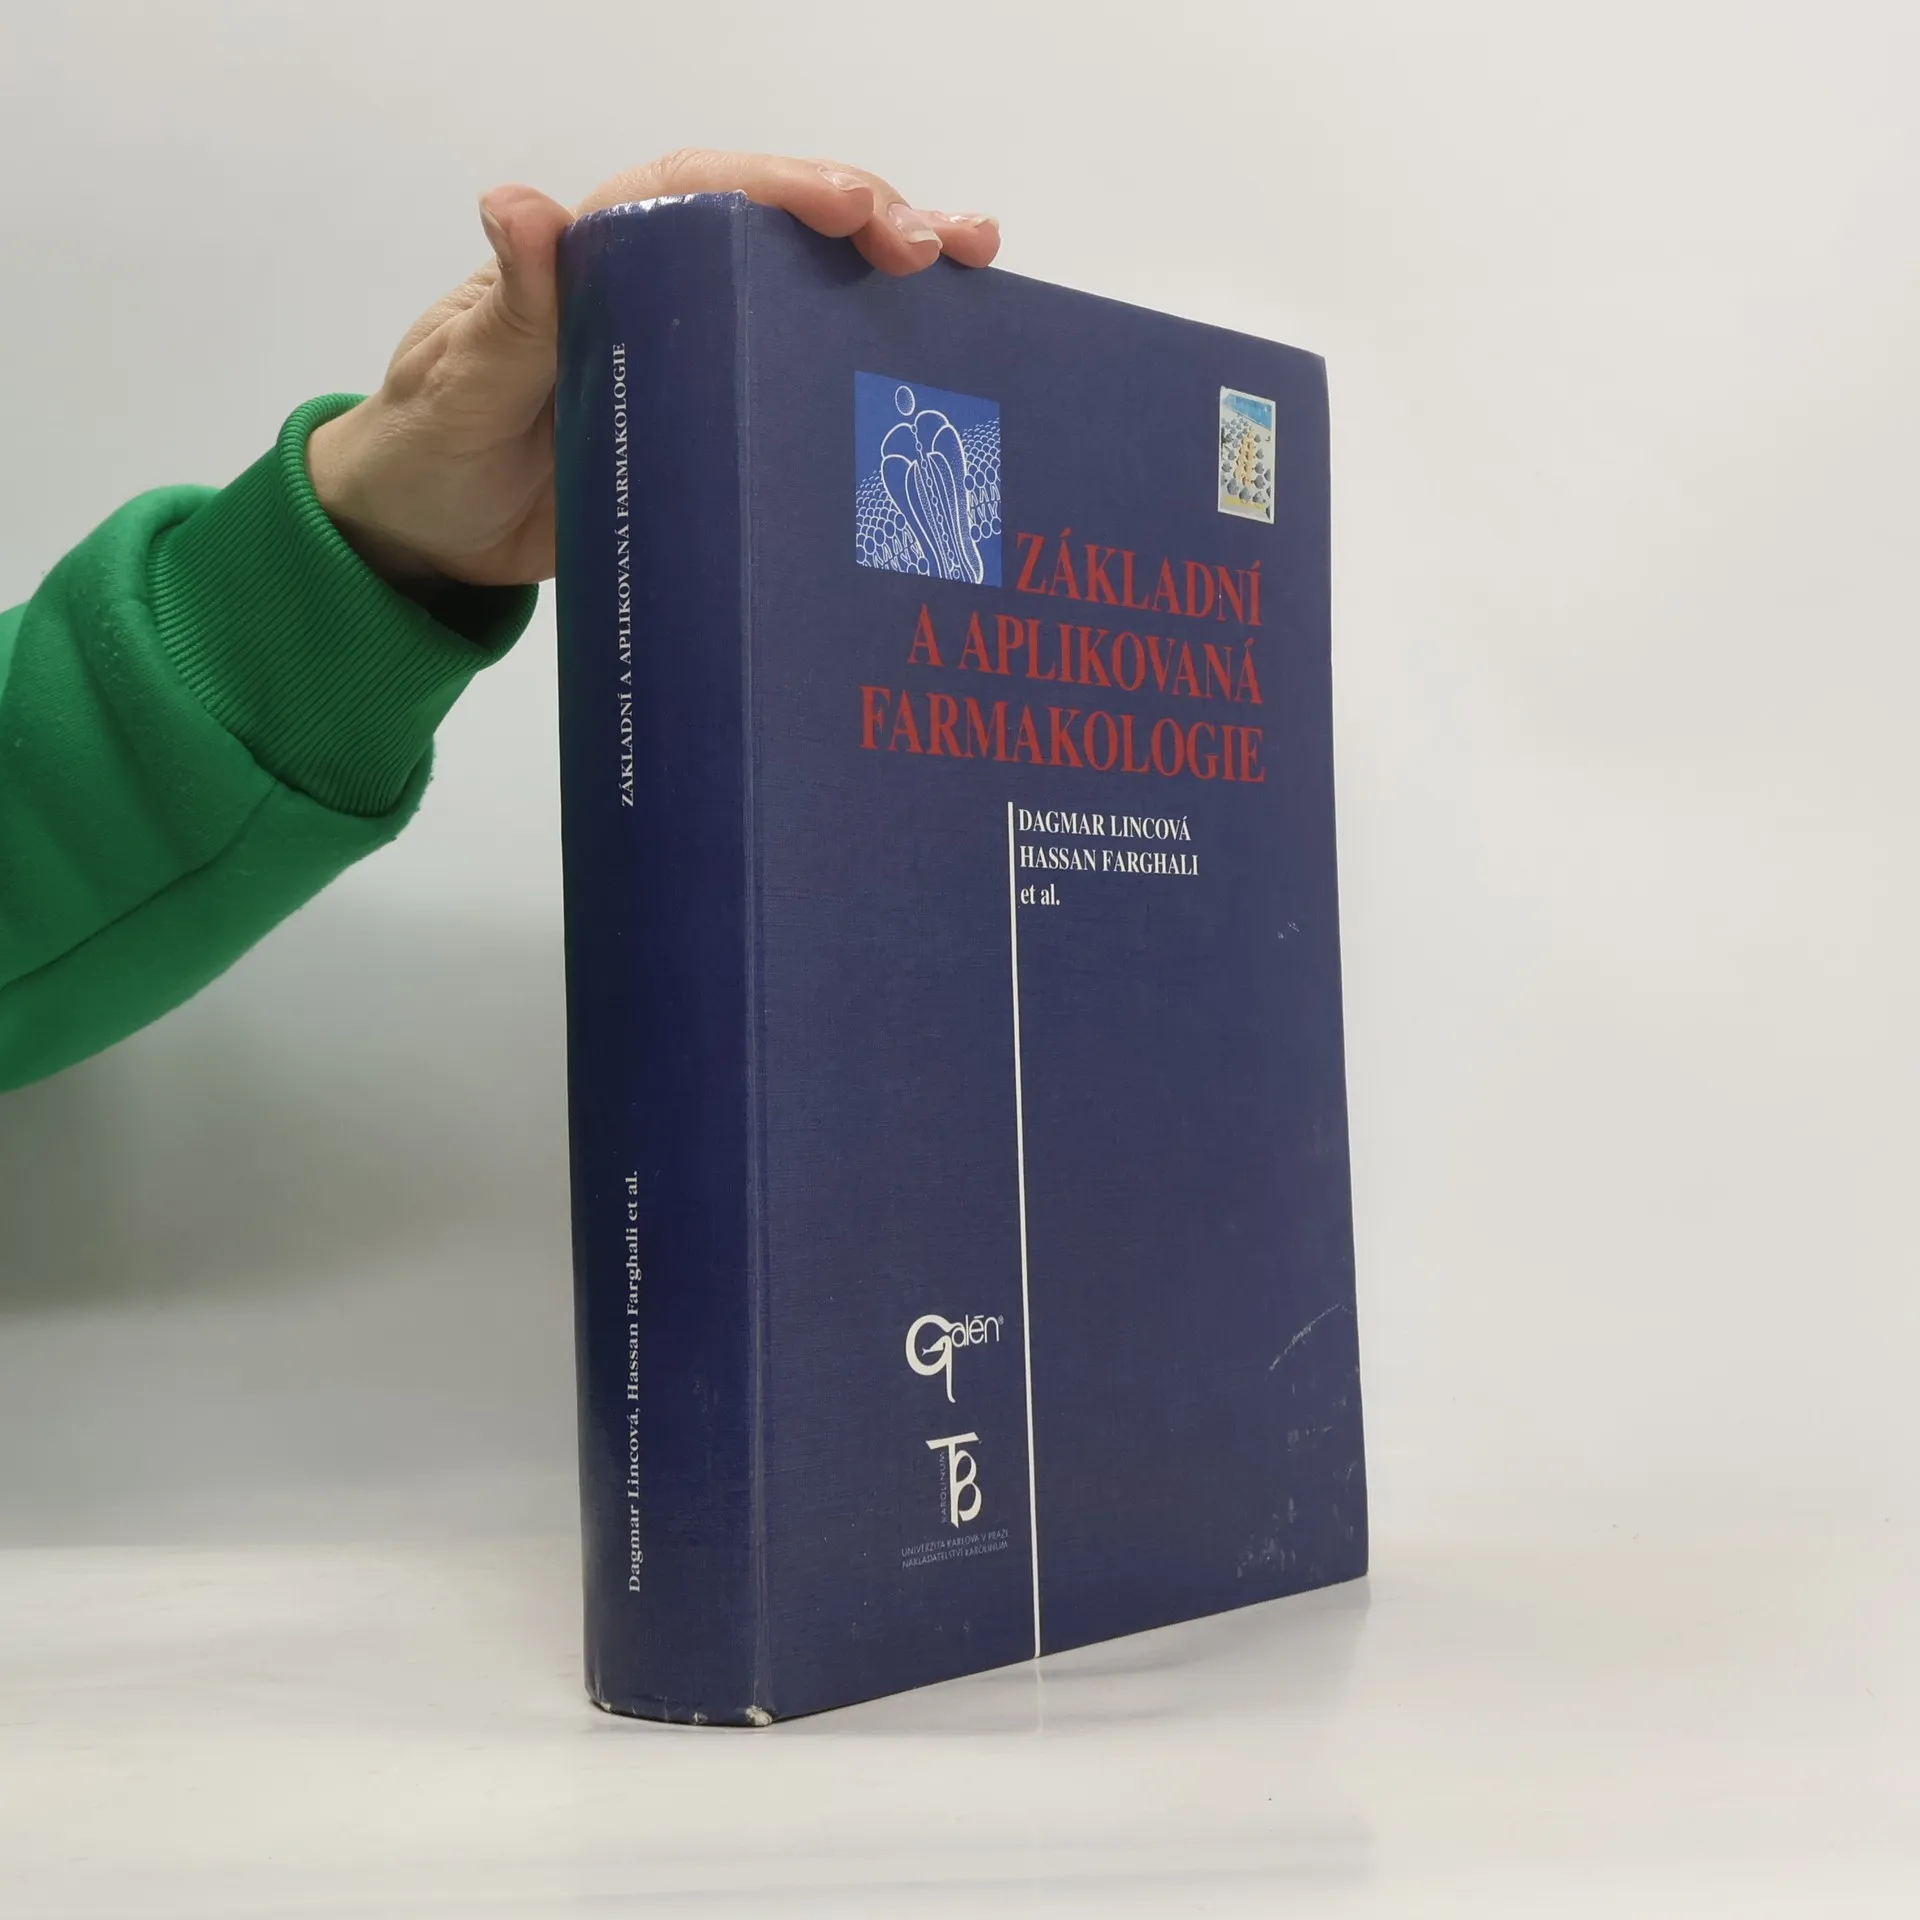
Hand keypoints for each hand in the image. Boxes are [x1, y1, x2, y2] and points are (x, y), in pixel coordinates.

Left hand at [306, 151, 998, 590]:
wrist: (432, 537)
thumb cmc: (432, 447)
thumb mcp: (462, 382)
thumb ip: (509, 309)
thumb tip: (520, 205)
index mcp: (601, 255)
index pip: (704, 193)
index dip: (783, 187)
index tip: (851, 206)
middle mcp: (663, 286)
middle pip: (779, 225)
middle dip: (867, 218)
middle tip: (938, 249)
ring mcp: (700, 349)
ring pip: (807, 284)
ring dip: (894, 270)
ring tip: (976, 265)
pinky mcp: (721, 414)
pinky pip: (802, 369)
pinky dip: (869, 354)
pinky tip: (939, 353)